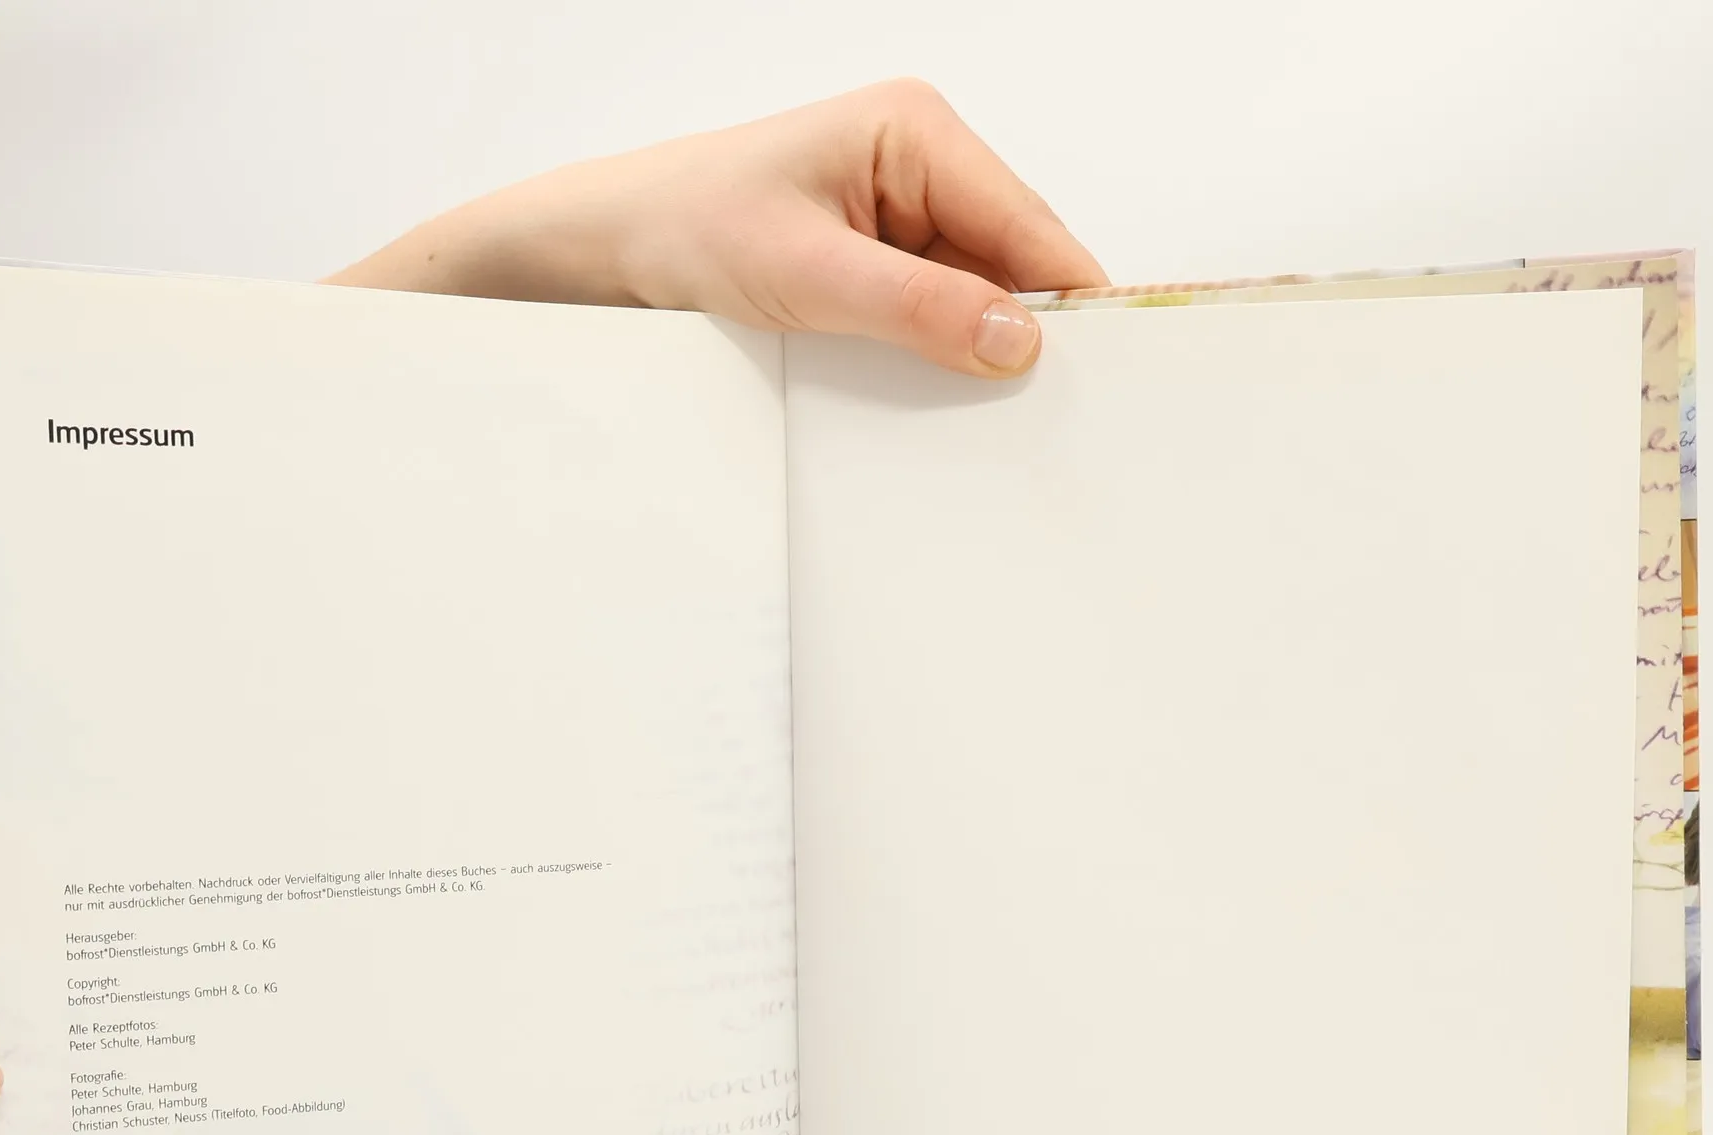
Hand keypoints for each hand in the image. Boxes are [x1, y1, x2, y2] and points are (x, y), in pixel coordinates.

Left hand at [328, 79, 1105, 377]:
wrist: (606, 254)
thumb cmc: (686, 230)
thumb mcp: (807, 276)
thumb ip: (919, 310)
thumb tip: (1020, 341)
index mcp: (916, 134)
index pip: (1030, 227)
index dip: (1072, 303)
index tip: (1106, 379)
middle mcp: (920, 167)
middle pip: (1014, 266)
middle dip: (1026, 338)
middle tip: (1044, 423)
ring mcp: (901, 218)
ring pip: (978, 301)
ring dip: (977, 358)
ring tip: (983, 423)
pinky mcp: (875, 266)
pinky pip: (934, 320)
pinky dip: (939, 363)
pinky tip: (935, 407)